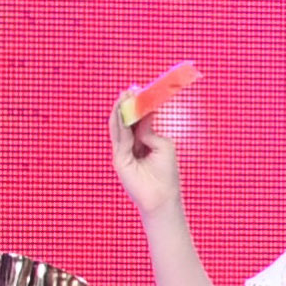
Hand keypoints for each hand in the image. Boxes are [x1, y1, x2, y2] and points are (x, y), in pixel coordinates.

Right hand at [107, 91, 187, 213]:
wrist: (162, 196)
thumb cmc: (167, 173)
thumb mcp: (163, 145)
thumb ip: (150, 130)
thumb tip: (144, 116)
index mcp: (144, 141)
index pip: (138, 120)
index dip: (138, 106)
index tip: (139, 90)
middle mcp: (132, 145)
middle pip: (127, 121)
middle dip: (128, 105)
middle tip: (130, 89)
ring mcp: (124, 151)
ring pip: (119, 127)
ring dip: (121, 110)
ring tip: (124, 96)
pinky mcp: (119, 158)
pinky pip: (118, 137)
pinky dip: (119, 123)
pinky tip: (121, 112)